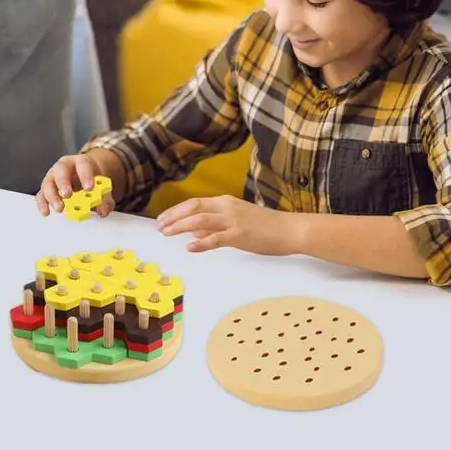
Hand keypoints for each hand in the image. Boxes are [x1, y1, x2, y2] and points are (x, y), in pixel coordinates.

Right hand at [36, 153, 114, 216]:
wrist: (82, 179)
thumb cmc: (90, 180)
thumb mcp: (101, 187)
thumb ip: (105, 199)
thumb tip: (103, 211)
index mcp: (81, 162)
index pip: (83, 164)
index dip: (86, 176)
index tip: (89, 188)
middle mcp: (64, 166)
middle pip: (61, 170)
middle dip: (63, 182)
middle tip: (68, 195)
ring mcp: (53, 177)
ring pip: (48, 182)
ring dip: (52, 196)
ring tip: (60, 208)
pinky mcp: (46, 188)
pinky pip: (41, 194)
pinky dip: (42, 203)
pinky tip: (46, 212)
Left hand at [156, 195, 300, 255]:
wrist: (290, 229)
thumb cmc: (266, 226)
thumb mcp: (237, 221)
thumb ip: (215, 225)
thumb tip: (194, 231)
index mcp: (225, 202)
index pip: (194, 203)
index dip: (176, 211)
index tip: (163, 219)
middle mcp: (227, 207)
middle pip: (193, 208)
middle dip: (173, 217)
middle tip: (159, 227)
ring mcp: (233, 221)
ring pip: (200, 220)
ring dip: (180, 227)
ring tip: (167, 234)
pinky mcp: (240, 235)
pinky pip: (216, 238)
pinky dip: (201, 242)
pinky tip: (190, 247)